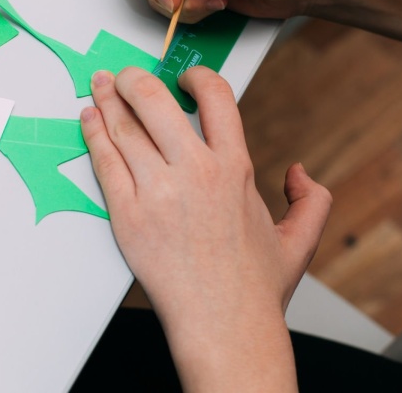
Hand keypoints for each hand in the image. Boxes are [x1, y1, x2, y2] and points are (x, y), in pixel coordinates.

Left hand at [80, 66, 331, 390]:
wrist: (224, 327)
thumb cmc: (256, 287)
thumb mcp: (299, 239)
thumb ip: (312, 199)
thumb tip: (298, 172)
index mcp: (234, 167)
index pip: (214, 96)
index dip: (198, 77)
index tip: (186, 78)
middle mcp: (195, 171)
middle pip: (155, 101)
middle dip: (137, 78)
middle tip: (128, 74)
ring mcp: (157, 191)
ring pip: (124, 128)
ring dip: (108, 99)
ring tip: (101, 86)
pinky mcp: (128, 215)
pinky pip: (104, 161)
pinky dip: (93, 134)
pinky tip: (89, 120)